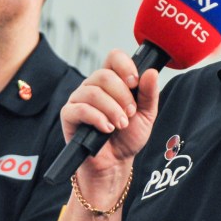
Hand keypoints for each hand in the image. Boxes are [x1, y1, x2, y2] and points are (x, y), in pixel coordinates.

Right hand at [60, 49, 159, 172]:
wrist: (115, 162)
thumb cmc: (127, 137)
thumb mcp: (146, 115)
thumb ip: (149, 94)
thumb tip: (152, 72)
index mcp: (111, 81)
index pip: (114, 58)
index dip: (125, 66)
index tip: (135, 83)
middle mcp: (93, 86)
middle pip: (104, 75)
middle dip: (122, 96)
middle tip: (130, 113)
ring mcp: (79, 99)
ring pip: (93, 92)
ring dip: (112, 109)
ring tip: (120, 124)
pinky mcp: (68, 115)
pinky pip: (80, 109)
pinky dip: (98, 118)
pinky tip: (107, 129)